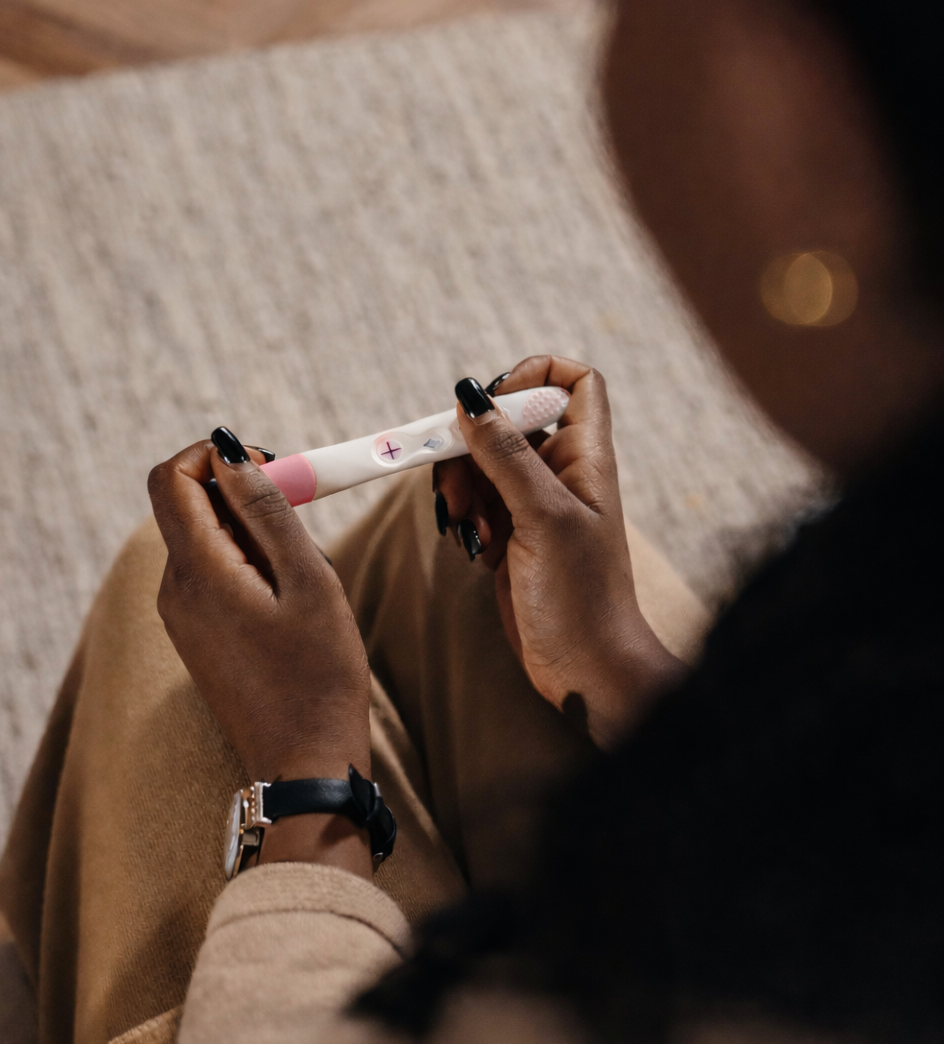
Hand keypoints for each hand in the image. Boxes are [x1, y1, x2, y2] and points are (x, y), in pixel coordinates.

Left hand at [148, 432, 371, 871]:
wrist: (304, 764)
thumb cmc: (318, 676)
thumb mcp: (309, 582)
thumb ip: (268, 512)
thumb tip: (231, 456)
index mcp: (198, 571)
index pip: (171, 477)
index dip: (215, 455)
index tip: (270, 469)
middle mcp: (175, 590)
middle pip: (187, 505)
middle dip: (242, 493)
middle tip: (302, 517)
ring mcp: (181, 617)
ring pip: (204, 539)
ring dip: (250, 534)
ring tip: (301, 576)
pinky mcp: (195, 636)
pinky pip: (210, 574)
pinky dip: (246, 566)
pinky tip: (288, 604)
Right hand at [438, 357, 684, 744]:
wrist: (582, 668)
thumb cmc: (581, 596)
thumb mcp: (543, 517)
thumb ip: (506, 455)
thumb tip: (470, 396)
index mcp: (586, 456)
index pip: (573, 381)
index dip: (533, 375)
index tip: (493, 400)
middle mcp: (561, 472)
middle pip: (505, 421)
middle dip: (470, 447)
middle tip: (457, 488)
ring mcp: (533, 504)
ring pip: (480, 464)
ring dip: (461, 489)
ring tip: (467, 530)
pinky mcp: (510, 534)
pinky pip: (473, 503)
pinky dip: (464, 519)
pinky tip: (474, 551)